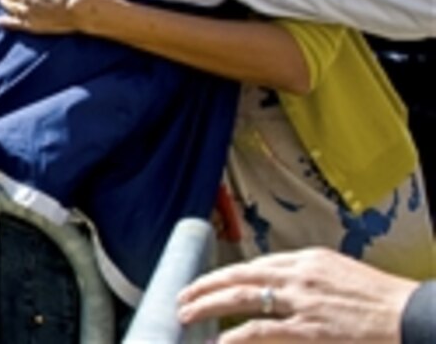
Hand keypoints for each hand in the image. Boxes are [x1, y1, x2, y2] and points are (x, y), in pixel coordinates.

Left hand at [176, 248, 417, 342]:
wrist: (413, 318)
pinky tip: (218, 342)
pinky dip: (234, 336)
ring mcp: (301, 302)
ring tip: (186, 314)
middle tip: (183, 296)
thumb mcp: (343, 277)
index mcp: (308, 260)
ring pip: (241, 297)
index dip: (228, 275)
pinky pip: (260, 331)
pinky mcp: (308, 330)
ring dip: (208, 305)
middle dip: (207, 285)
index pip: (257, 265)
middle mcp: (299, 275)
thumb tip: (285, 292)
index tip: (210, 282)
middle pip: (240, 275)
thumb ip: (310, 281)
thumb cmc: (385, 303)